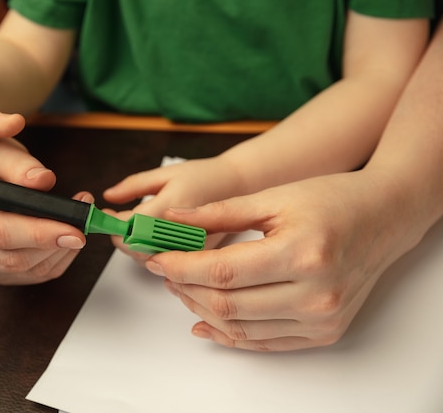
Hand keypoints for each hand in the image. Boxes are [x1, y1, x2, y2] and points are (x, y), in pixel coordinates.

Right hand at [0, 137, 90, 284]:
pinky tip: (67, 238)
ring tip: (80, 223)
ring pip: (27, 271)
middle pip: (13, 259)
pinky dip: (56, 259)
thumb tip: (43, 181)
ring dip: (61, 251)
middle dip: (57, 243)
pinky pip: (32, 275)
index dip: (40, 233)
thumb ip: (19, 165)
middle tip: (86, 224)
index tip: (75, 229)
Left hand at [103, 156, 235, 260]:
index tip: (106, 214)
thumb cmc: (203, 176)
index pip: (130, 226)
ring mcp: (189, 247)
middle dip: (120, 237)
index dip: (112, 222)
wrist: (236, 186)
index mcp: (171, 208)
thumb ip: (134, 186)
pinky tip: (153, 238)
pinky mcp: (196, 256)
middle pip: (136, 249)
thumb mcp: (165, 173)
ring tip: (135, 228)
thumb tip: (109, 196)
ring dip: (135, 247)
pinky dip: (152, 253)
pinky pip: (165, 263)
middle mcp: (180, 232)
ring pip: (149, 260)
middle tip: (117, 222)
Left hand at [143, 172, 419, 350]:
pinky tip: (205, 320)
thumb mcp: (274, 197)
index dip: (180, 267)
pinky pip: (264, 343)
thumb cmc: (332, 200)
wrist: (383, 218)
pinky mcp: (324, 332)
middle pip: (227, 304)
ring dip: (201, 310)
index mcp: (302, 254)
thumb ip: (220, 212)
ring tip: (182, 287)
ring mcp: (322, 319)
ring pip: (241, 328)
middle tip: (165, 271)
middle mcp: (316, 295)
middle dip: (184, 288)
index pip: (222, 272)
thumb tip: (174, 221)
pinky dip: (230, 334)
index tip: (157, 258)